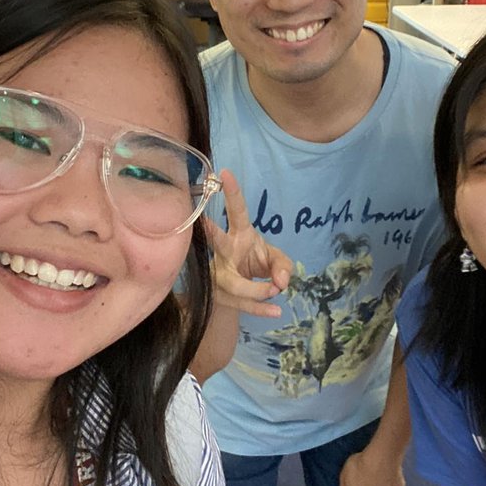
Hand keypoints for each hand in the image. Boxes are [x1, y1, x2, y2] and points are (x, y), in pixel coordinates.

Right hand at [204, 170, 290, 317]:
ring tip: (275, 291)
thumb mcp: (276, 259)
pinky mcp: (218, 296)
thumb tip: (281, 282)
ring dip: (256, 290)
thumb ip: (284, 266)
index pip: (237, 211)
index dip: (232, 193)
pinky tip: (275, 311)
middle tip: (202, 222)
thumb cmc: (257, 263)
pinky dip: (260, 308)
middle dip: (210, 232)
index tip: (224, 173)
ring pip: (233, 283)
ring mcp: (218, 274)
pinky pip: (239, 303)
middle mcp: (224, 252)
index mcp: (240, 234)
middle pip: (217, 242)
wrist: (239, 291)